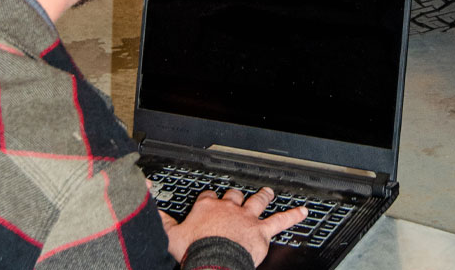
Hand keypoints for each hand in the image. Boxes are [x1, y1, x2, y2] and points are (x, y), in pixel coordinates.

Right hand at [163, 186, 306, 265]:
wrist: (213, 263)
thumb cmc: (193, 252)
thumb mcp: (171, 236)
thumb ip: (163, 221)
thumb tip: (151, 211)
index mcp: (206, 208)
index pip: (209, 196)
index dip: (210, 198)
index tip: (210, 199)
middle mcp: (228, 208)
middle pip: (234, 195)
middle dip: (236, 196)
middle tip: (239, 195)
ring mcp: (246, 218)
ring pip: (257, 202)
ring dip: (264, 196)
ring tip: (270, 192)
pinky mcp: (260, 232)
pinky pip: (280, 221)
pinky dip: (293, 216)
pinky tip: (304, 212)